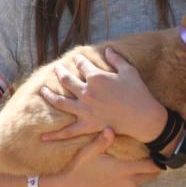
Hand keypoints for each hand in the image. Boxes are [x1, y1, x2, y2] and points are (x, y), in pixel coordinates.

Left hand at [40, 48, 166, 143]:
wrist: (143, 116)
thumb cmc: (138, 92)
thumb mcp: (129, 71)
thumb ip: (116, 59)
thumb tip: (107, 49)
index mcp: (96, 77)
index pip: (82, 65)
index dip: (78, 60)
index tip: (76, 58)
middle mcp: (86, 92)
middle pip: (66, 80)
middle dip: (59, 72)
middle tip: (55, 68)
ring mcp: (84, 109)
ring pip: (59, 101)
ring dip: (49, 95)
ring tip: (43, 90)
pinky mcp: (87, 125)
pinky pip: (68, 131)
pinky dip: (55, 135)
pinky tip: (43, 137)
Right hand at [44, 129, 159, 186]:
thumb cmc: (78, 169)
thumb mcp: (89, 152)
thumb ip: (102, 141)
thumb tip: (110, 128)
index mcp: (124, 170)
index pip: (151, 167)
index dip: (158, 161)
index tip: (160, 153)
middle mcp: (127, 183)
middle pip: (150, 177)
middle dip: (153, 168)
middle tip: (153, 158)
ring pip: (140, 183)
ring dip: (140, 175)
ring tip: (137, 164)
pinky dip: (130, 183)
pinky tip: (123, 175)